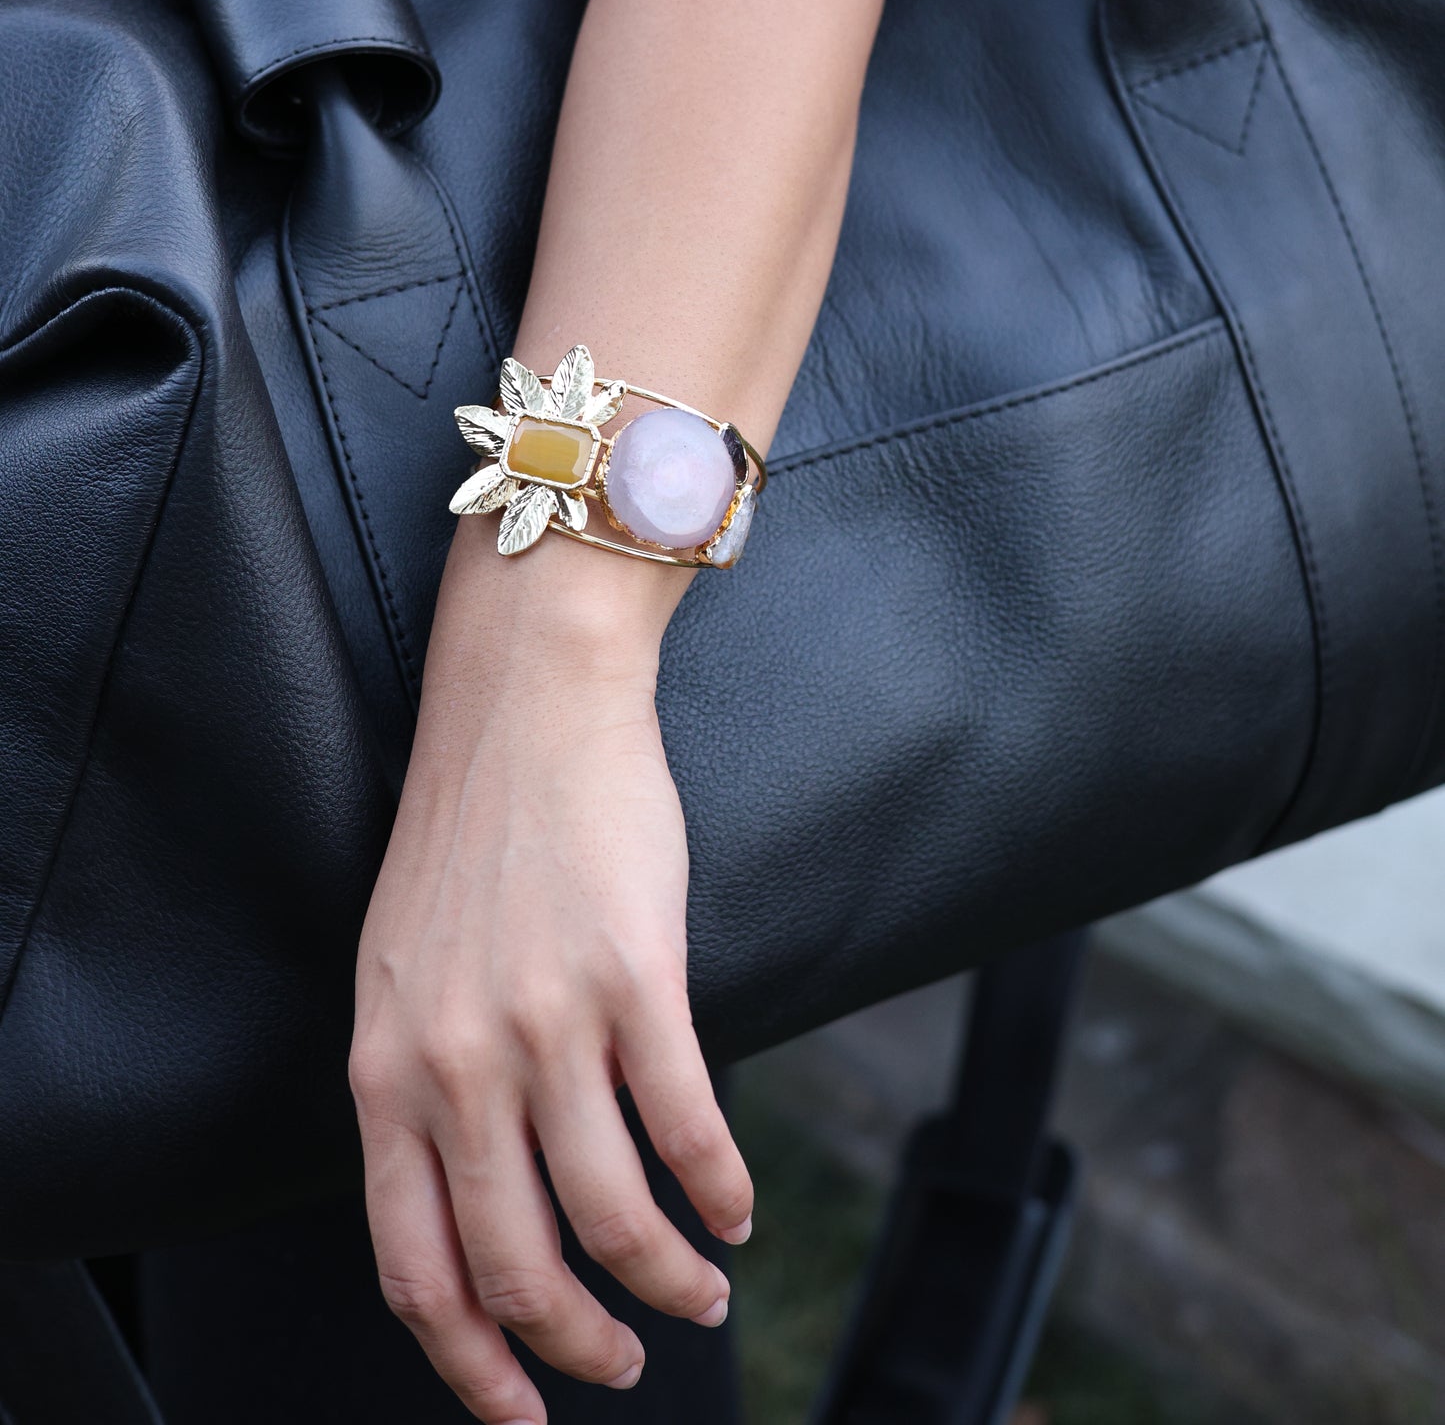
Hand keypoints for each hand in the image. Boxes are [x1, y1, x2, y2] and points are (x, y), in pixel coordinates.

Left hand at [350, 527, 753, 1423]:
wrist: (527, 702)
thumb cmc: (469, 834)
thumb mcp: (398, 973)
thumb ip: (417, 1088)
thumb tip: (467, 1208)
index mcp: (383, 1070)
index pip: (411, 1267)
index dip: (469, 1365)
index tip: (520, 1414)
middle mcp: (455, 1062)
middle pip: (518, 1267)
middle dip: (579, 1348)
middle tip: (626, 1362)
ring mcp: (546, 1021)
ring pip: (612, 1217)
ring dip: (667, 1282)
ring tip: (701, 1292)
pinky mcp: (634, 975)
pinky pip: (686, 1127)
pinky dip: (718, 1194)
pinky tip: (734, 1210)